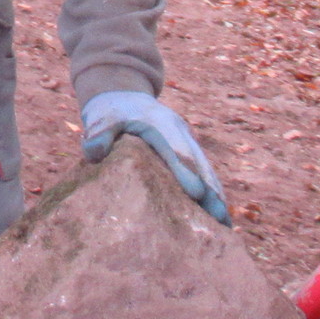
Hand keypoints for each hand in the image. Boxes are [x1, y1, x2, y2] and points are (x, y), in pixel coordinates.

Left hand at [82, 90, 229, 221]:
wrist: (123, 94)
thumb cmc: (110, 112)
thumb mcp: (100, 119)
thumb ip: (98, 134)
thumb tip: (94, 153)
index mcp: (160, 124)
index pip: (176, 150)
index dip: (187, 172)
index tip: (197, 195)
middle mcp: (179, 131)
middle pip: (199, 162)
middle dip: (211, 190)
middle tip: (220, 218)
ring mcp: (186, 138)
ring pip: (206, 168)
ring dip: (216, 194)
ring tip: (225, 223)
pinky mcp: (187, 147)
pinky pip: (203, 170)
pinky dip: (212, 190)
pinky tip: (217, 214)